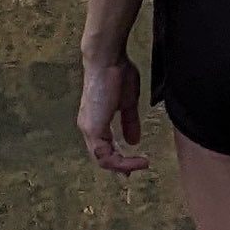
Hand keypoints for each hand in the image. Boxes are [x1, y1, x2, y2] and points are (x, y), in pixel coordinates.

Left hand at [77, 49, 144, 172]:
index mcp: (95, 121)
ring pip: (103, 159)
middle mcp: (88, 127)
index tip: (136, 162)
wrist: (108, 59)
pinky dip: (121, 161)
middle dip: (121, 166)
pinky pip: (104, 155)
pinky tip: (136, 158)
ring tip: (141, 164)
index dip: (119, 158)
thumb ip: (129, 122)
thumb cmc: (117, 73)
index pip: (104, 147)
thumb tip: (134, 141)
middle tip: (137, 169)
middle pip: (102, 157)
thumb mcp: (128, 102)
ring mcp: (89, 129)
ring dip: (123, 165)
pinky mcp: (93, 128)